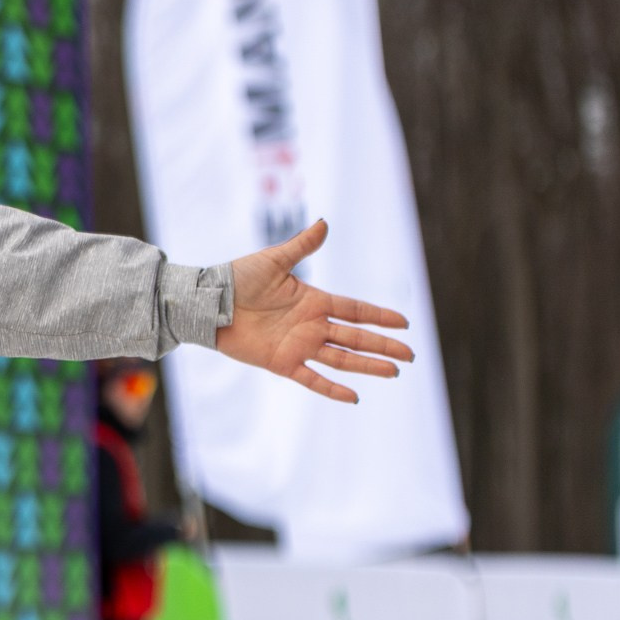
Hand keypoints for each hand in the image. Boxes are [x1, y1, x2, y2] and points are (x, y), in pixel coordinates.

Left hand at [215, 220, 413, 403]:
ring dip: (368, 366)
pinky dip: (332, 389)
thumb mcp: (273, 260)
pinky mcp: (281, 363)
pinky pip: (312, 379)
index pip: (355, 310)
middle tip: (410, 354)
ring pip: (342, 359)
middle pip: (356, 337)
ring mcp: (298, 345)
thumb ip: (301, 246)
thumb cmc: (237, 278)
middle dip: (383, 345)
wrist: (209, 303)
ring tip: (394, 371)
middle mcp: (310, 325)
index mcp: (313, 301)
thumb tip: (324, 223)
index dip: (380, 316)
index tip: (405, 323)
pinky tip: (354, 397)